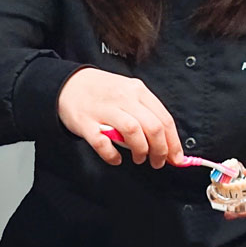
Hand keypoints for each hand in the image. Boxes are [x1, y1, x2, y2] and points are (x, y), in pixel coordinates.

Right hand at [57, 68, 182, 168]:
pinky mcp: (86, 122)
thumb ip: (146, 114)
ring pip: (133, 131)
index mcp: (137, 91)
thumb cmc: (102, 92)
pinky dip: (112, 155)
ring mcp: (104, 110)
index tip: (176, 158)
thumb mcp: (128, 93)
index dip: (174, 143)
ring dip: (141, 150)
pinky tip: (116, 159)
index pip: (164, 119)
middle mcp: (123, 98)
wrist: (68, 84)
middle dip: (160, 150)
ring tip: (140, 159)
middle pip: (152, 127)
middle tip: (158, 162)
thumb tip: (167, 142)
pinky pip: (103, 143)